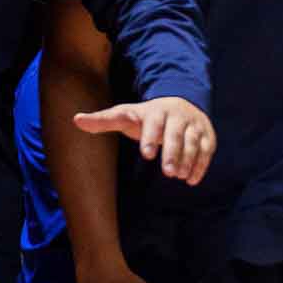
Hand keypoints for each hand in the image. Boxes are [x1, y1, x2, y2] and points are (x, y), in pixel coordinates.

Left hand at [74, 96, 215, 184]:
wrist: (182, 103)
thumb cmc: (147, 116)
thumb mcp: (126, 115)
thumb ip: (103, 120)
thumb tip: (75, 119)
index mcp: (156, 112)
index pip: (154, 124)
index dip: (151, 138)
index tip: (146, 155)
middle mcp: (178, 117)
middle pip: (176, 135)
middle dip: (173, 153)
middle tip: (167, 173)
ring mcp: (194, 125)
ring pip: (194, 142)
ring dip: (188, 160)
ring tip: (179, 177)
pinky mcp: (207, 134)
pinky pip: (206, 150)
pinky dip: (200, 165)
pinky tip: (191, 180)